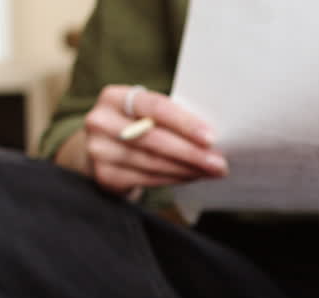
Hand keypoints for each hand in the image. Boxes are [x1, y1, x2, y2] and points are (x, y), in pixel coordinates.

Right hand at [56, 84, 227, 194]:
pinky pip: (148, 179)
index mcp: (115, 97)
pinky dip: (175, 178)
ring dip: (187, 168)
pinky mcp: (105, 176)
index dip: (184, 123)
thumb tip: (213, 136)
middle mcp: (100, 121)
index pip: (155, 107)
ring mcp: (99, 150)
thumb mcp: (145, 112)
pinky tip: (192, 176)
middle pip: (154, 139)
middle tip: (219, 162)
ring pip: (153, 162)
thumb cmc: (135, 125)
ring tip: (211, 171)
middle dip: (191, 152)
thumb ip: (170, 117)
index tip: (211, 137)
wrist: (102, 149)